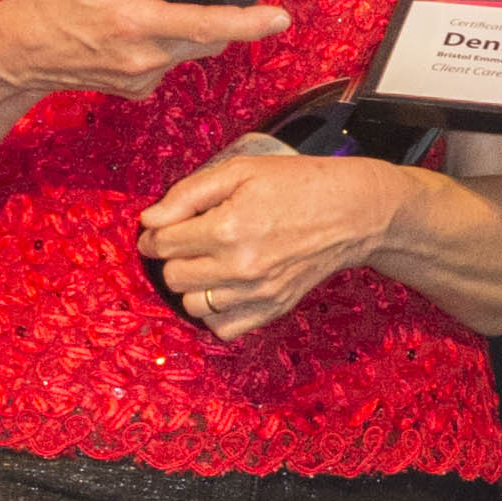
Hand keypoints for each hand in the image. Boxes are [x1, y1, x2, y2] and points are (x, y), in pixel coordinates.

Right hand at [0, 0, 289, 107]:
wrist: (17, 55)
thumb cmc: (48, 2)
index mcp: (136, 23)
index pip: (205, 24)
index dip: (247, 22)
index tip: (279, 17)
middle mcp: (144, 58)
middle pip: (206, 40)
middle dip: (225, 20)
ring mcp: (142, 79)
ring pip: (188, 50)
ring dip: (188, 29)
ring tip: (149, 9)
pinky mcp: (137, 90)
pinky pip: (167, 62)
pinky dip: (164, 43)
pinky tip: (132, 32)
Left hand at [139, 143, 399, 336]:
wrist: (351, 213)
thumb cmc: (296, 184)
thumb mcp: (240, 171)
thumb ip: (188, 194)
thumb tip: (150, 221)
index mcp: (228, 228)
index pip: (164, 244)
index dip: (152, 235)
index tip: (156, 230)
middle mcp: (240, 267)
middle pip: (173, 277)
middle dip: (171, 258)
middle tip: (186, 242)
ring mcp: (257, 293)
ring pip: (193, 306)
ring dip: (192, 285)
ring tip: (206, 263)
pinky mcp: (272, 309)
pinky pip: (223, 328)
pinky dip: (215, 312)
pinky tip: (223, 287)